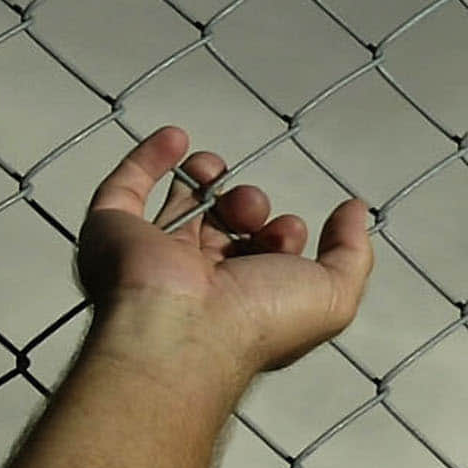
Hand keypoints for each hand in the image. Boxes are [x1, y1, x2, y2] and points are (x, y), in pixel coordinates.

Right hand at [76, 126, 372, 376]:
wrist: (184, 330)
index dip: (283, 234)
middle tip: (251, 207)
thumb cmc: (260, 319)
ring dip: (203, 177)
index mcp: (241, 299)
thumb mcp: (333, 293)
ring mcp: (151, 254)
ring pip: (178, 206)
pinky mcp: (111, 231)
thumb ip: (352, 251)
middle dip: (247, 205)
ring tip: (215, 165)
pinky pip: (122, 188)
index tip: (287, 231)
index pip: (263, 253)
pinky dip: (147, 159)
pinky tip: (176, 136)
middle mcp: (195, 278)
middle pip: (223, 227)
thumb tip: (356, 209)